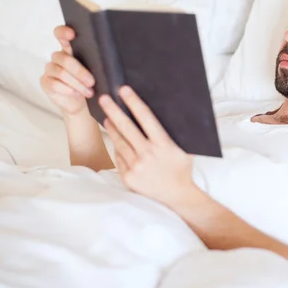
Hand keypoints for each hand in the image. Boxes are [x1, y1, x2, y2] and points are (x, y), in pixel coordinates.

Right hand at [40, 26, 95, 115]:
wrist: (83, 103)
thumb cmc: (92, 84)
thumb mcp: (97, 71)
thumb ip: (97, 61)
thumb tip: (108, 58)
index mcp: (70, 48)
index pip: (61, 34)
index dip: (64, 32)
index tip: (72, 34)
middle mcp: (58, 57)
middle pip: (65, 59)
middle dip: (80, 72)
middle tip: (92, 82)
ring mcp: (50, 69)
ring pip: (61, 73)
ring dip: (77, 84)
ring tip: (89, 92)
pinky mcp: (46, 82)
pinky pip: (54, 84)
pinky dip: (67, 90)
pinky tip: (76, 93)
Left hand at [99, 85, 199, 206]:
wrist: (177, 196)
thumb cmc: (182, 170)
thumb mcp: (184, 149)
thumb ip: (173, 135)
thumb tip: (167, 114)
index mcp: (163, 145)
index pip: (146, 118)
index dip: (134, 102)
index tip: (124, 90)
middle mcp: (148, 154)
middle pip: (126, 127)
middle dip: (113, 110)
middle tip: (104, 98)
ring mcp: (136, 166)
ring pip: (119, 142)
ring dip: (112, 128)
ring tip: (107, 117)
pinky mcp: (128, 176)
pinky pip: (120, 157)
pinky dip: (118, 147)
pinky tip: (117, 140)